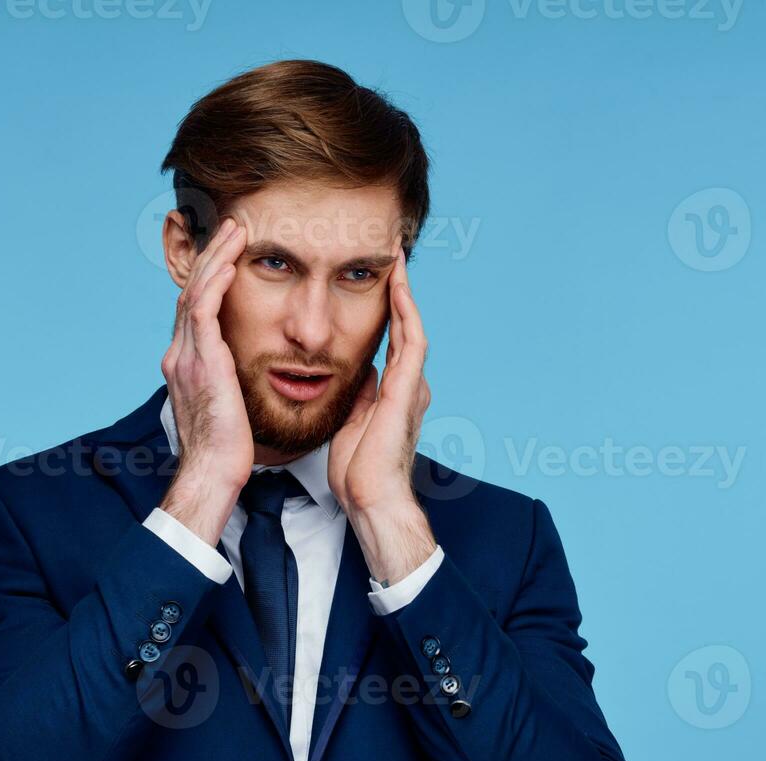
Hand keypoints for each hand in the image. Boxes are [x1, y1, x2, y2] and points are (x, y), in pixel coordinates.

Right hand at [159, 217, 251, 545]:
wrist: (212, 474)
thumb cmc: (227, 450)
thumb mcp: (229, 406)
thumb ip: (233, 382)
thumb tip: (250, 375)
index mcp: (187, 364)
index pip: (198, 307)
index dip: (213, 276)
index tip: (232, 251)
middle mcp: (180, 355)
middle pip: (193, 290)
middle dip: (213, 255)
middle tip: (232, 225)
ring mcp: (186, 357)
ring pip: (197, 291)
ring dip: (217, 257)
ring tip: (235, 229)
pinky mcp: (200, 363)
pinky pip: (204, 310)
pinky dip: (216, 281)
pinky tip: (232, 259)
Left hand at [328, 248, 431, 515]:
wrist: (370, 498)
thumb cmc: (359, 472)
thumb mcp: (353, 422)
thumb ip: (361, 394)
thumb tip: (359, 372)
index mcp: (395, 393)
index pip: (391, 341)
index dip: (386, 310)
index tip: (377, 281)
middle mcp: (409, 385)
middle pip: (404, 327)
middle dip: (398, 291)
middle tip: (392, 256)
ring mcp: (412, 386)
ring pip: (411, 326)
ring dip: (403, 292)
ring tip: (396, 259)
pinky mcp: (408, 390)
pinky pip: (411, 341)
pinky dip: (405, 312)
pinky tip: (397, 287)